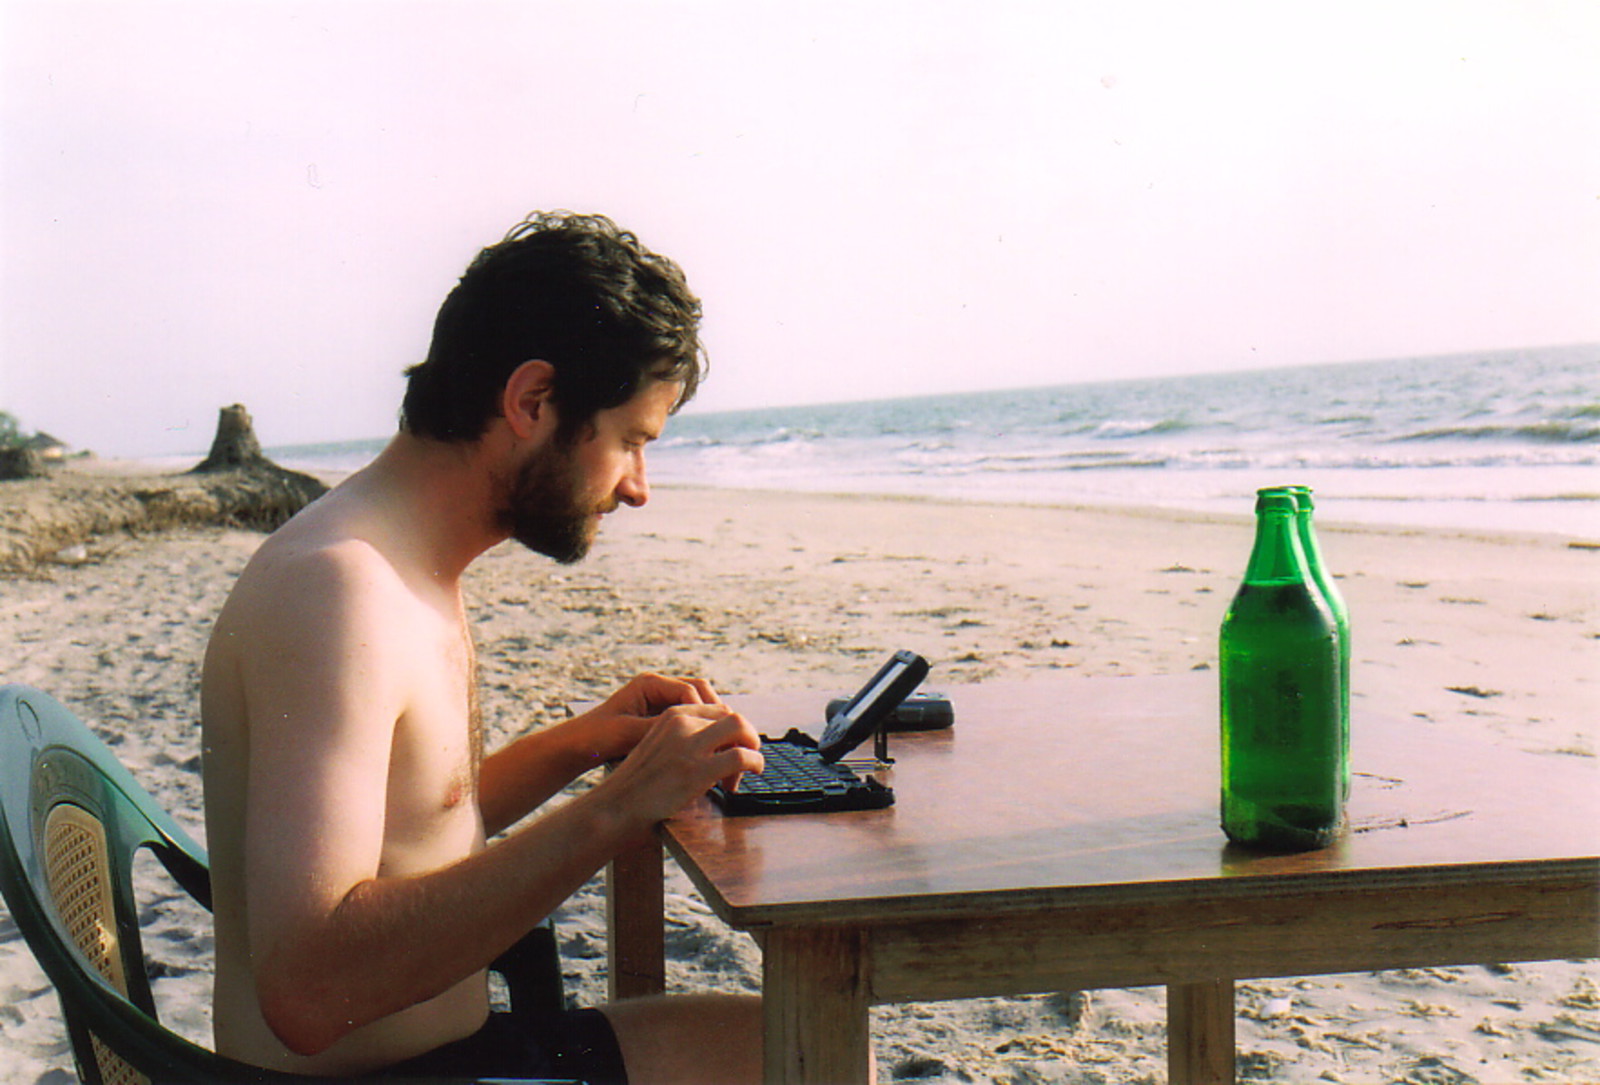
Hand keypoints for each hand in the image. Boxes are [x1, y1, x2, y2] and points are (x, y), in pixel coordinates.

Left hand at [572, 673, 724, 763]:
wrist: (575, 746)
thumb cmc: (596, 738)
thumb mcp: (629, 733)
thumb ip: (660, 728)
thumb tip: (693, 730)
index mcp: (648, 684)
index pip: (690, 690)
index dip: (707, 711)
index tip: (718, 732)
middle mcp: (657, 687)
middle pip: (700, 691)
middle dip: (717, 712)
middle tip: (732, 734)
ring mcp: (659, 700)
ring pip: (698, 704)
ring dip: (712, 720)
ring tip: (725, 741)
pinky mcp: (660, 715)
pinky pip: (689, 716)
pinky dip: (701, 728)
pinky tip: (708, 747)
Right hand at [602, 703, 763, 826]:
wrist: (615, 807)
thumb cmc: (637, 786)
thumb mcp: (659, 747)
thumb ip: (683, 739)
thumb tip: (717, 746)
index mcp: (672, 716)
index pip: (719, 711)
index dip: (732, 732)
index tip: (730, 752)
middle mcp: (682, 724)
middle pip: (733, 717)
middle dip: (746, 737)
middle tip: (745, 762)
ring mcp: (690, 745)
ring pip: (741, 729)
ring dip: (752, 749)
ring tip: (745, 772)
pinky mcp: (698, 770)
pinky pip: (742, 756)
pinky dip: (754, 764)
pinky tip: (745, 778)